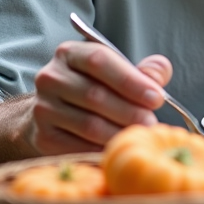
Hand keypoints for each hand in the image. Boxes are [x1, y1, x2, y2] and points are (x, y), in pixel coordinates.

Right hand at [26, 41, 171, 154]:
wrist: (55, 114)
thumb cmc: (95, 88)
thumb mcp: (117, 72)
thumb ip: (143, 71)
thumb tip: (160, 70)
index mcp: (70, 53)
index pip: (99, 60)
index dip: (130, 80)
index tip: (156, 97)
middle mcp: (51, 77)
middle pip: (95, 95)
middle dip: (130, 111)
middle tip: (152, 123)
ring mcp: (42, 108)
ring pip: (88, 124)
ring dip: (119, 133)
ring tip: (140, 136)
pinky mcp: (43, 136)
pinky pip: (78, 147)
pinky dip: (102, 150)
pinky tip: (120, 149)